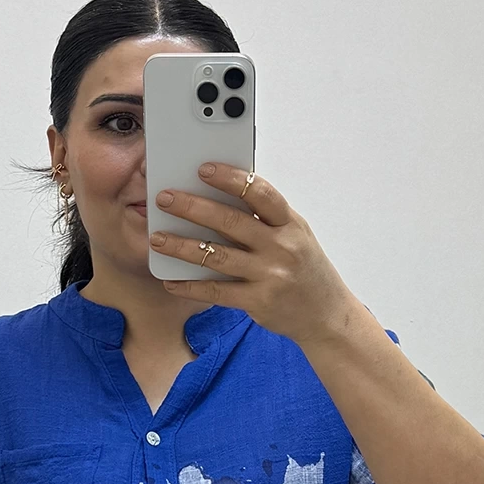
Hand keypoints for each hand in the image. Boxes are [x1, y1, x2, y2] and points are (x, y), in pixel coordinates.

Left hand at [149, 163, 351, 346]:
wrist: (326, 314)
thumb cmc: (305, 269)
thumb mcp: (295, 235)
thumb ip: (265, 217)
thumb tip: (222, 195)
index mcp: (289, 224)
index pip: (259, 193)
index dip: (230, 179)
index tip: (203, 169)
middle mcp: (280, 247)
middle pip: (230, 221)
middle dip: (192, 207)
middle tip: (164, 198)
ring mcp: (269, 275)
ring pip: (217, 257)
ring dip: (182, 246)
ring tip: (157, 238)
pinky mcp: (258, 302)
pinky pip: (217, 292)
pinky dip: (190, 286)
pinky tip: (170, 281)